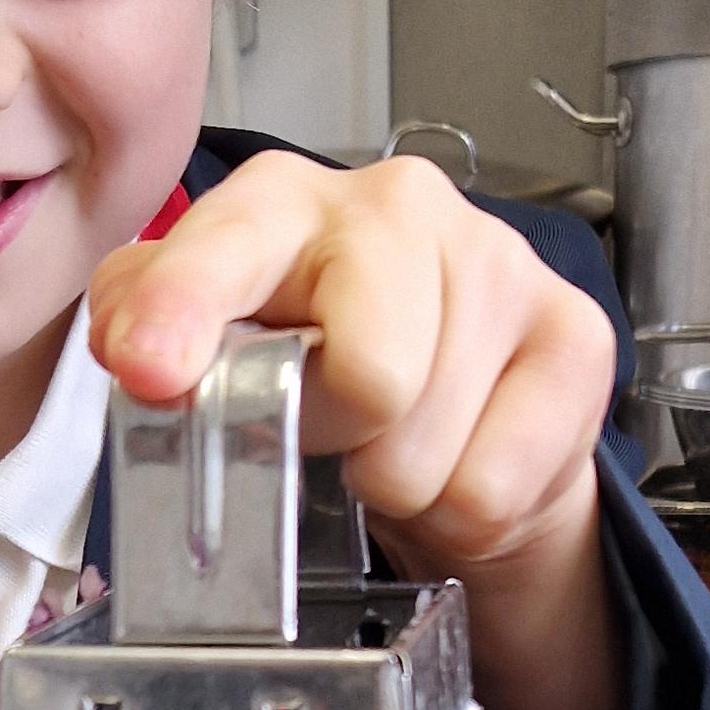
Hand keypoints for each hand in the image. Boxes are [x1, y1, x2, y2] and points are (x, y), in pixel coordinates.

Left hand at [88, 152, 627, 709]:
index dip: (188, 311)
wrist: (456, 395)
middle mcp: (399, 207)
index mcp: (284, 202)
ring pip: (425, 454)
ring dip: (398, 481)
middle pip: (369, 378)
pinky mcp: (574, 336)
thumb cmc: (321, 357)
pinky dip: (464, 508)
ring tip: (396, 440)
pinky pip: (491, 488)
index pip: (231, 248)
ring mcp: (499, 264)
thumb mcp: (210, 337)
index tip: (154, 370)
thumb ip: (146, 327)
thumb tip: (135, 352)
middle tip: (331, 428)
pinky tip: (458, 453)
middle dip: (334, 435)